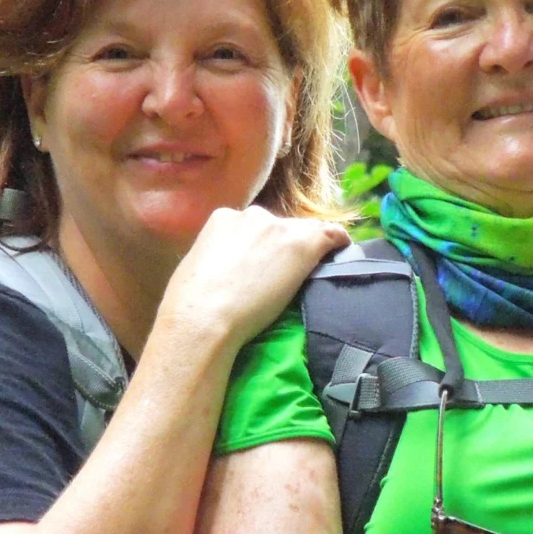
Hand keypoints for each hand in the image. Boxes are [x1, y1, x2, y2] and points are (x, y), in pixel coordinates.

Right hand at [159, 206, 349, 351]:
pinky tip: (343, 249)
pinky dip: (338, 241)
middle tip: (277, 278)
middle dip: (279, 249)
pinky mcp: (302, 245)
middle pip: (276, 228)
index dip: (258, 247)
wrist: (204, 316)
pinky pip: (330, 235)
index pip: (251, 227)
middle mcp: (253, 216)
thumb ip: (216, 260)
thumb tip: (223, 272)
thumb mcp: (198, 268)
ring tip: (303, 275)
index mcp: (223, 219)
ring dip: (302, 251)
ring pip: (301, 234)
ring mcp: (279, 229)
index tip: (260, 266)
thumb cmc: (189, 303)